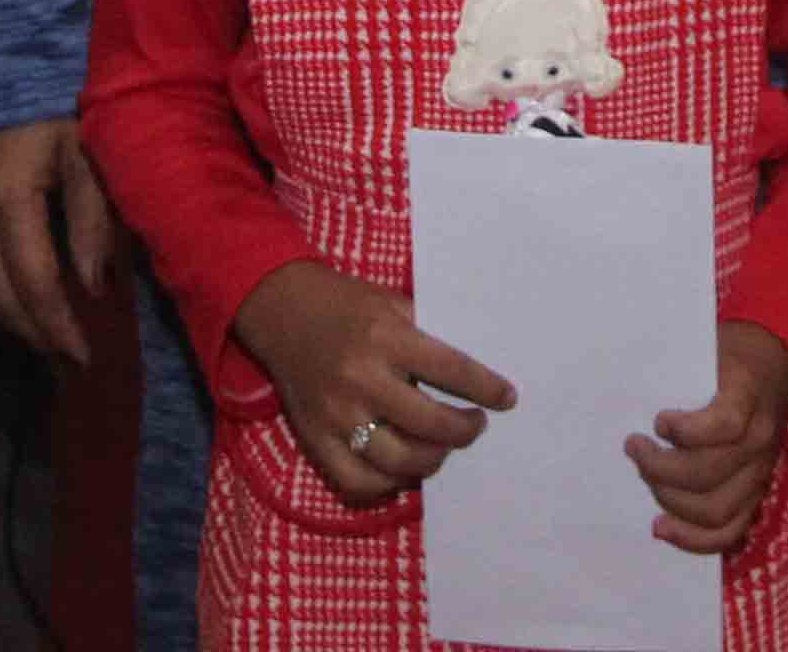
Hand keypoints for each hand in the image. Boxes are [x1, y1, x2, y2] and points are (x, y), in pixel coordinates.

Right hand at [0, 116, 127, 366]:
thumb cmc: (49, 98)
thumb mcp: (83, 148)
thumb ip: (91, 217)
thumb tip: (93, 286)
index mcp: (7, 200)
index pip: (32, 284)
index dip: (57, 326)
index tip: (82, 356)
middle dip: (32, 333)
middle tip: (65, 356)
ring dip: (5, 319)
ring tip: (41, 332)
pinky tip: (8, 295)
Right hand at [233, 258, 512, 502]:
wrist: (280, 308)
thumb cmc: (345, 303)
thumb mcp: (390, 303)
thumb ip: (425, 336)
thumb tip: (473, 375)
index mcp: (385, 338)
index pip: (451, 370)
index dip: (485, 389)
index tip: (507, 399)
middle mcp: (361, 379)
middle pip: (429, 425)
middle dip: (464, 430)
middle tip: (474, 424)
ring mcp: (336, 414)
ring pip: (399, 460)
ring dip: (432, 460)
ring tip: (441, 447)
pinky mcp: (315, 438)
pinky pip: (358, 482)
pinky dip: (388, 484)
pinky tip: (402, 468)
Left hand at [625, 320, 787, 553]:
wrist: (771, 370)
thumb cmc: (725, 360)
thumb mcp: (708, 347)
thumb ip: (677, 368)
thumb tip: (624, 387)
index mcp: (748, 398)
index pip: (725, 424)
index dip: (687, 430)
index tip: (658, 420)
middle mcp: (760, 441)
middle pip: (710, 472)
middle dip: (661, 467)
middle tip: (634, 447)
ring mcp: (759, 474)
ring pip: (714, 509)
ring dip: (669, 498)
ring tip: (644, 474)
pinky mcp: (754, 497)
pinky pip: (727, 533)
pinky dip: (692, 538)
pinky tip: (661, 527)